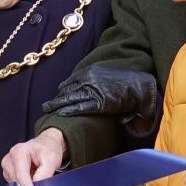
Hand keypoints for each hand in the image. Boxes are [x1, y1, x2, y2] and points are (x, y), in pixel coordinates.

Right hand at [1, 130, 65, 185]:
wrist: (45, 145)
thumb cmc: (48, 149)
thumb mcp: (52, 160)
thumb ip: (45, 175)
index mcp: (18, 152)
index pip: (21, 175)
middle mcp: (9, 159)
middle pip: (16, 182)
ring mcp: (7, 167)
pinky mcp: (8, 174)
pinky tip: (34, 185)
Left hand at [41, 65, 160, 137]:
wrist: (139, 86)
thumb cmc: (125, 80)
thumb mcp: (106, 74)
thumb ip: (95, 79)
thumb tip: (88, 85)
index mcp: (90, 72)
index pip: (71, 81)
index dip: (63, 90)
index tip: (58, 95)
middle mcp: (89, 80)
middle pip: (68, 90)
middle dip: (57, 99)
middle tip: (46, 106)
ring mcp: (93, 91)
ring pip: (71, 98)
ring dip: (58, 105)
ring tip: (49, 110)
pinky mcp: (99, 103)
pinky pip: (81, 107)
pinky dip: (69, 110)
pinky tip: (61, 113)